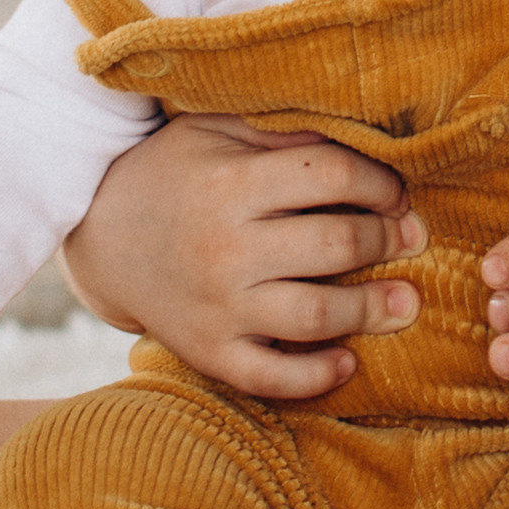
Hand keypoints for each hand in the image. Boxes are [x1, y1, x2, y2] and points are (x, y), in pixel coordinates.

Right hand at [59, 112, 426, 400]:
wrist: (98, 238)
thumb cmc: (172, 174)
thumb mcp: (214, 132)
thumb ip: (282, 133)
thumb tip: (359, 139)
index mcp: (230, 184)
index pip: (332, 177)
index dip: (381, 184)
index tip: (396, 192)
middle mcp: (225, 248)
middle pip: (335, 245)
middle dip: (387, 240)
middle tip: (410, 239)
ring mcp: (216, 307)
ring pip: (315, 316)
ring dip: (372, 311)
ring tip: (404, 302)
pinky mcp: (207, 351)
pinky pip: (270, 377)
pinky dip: (316, 376)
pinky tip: (347, 362)